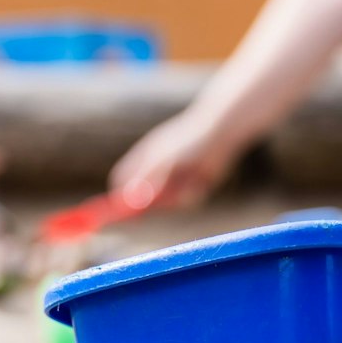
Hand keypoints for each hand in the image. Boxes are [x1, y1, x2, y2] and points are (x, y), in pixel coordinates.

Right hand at [110, 113, 238, 209]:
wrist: (222, 132)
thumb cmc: (190, 140)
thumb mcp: (164, 159)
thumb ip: (145, 179)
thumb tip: (129, 200)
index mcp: (142, 158)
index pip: (120, 180)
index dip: (119, 197)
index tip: (124, 210)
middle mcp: (155, 170)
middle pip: (142, 198)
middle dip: (150, 204)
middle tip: (161, 202)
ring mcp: (172, 179)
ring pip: (167, 202)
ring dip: (177, 196)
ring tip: (191, 178)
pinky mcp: (189, 185)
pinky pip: (185, 200)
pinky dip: (193, 193)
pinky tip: (202, 178)